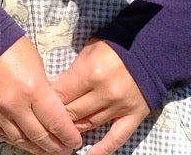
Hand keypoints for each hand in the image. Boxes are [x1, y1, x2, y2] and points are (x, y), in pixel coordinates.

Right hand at [0, 38, 81, 154]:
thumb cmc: (11, 47)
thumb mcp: (37, 64)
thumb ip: (45, 89)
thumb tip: (53, 108)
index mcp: (33, 89)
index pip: (56, 123)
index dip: (69, 136)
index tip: (76, 141)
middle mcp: (16, 106)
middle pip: (41, 137)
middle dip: (57, 147)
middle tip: (66, 150)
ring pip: (22, 141)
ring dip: (38, 149)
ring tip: (49, 152)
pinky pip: (5, 136)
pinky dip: (19, 143)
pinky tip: (28, 145)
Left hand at [53, 40, 151, 154]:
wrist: (150, 48)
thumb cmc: (115, 46)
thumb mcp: (88, 50)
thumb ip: (72, 71)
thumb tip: (54, 89)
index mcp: (90, 73)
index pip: (61, 95)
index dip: (48, 100)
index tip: (40, 103)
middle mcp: (104, 93)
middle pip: (72, 113)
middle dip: (58, 116)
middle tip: (49, 117)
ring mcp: (119, 107)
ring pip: (89, 125)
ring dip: (74, 129)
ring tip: (62, 131)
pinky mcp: (133, 116)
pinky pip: (116, 138)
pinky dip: (102, 150)